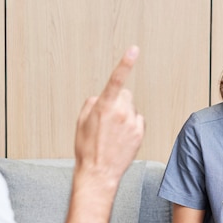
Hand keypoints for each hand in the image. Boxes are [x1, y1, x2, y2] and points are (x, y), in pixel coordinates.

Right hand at [74, 46, 144, 182]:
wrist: (98, 172)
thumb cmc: (87, 148)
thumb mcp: (81, 122)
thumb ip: (92, 103)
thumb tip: (101, 98)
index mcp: (104, 106)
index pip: (116, 79)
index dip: (125, 63)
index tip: (134, 49)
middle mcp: (121, 112)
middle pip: (125, 95)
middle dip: (118, 102)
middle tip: (108, 120)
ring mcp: (132, 123)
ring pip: (131, 109)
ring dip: (125, 115)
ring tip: (114, 133)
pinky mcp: (140, 133)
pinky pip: (137, 121)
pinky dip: (131, 126)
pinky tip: (121, 138)